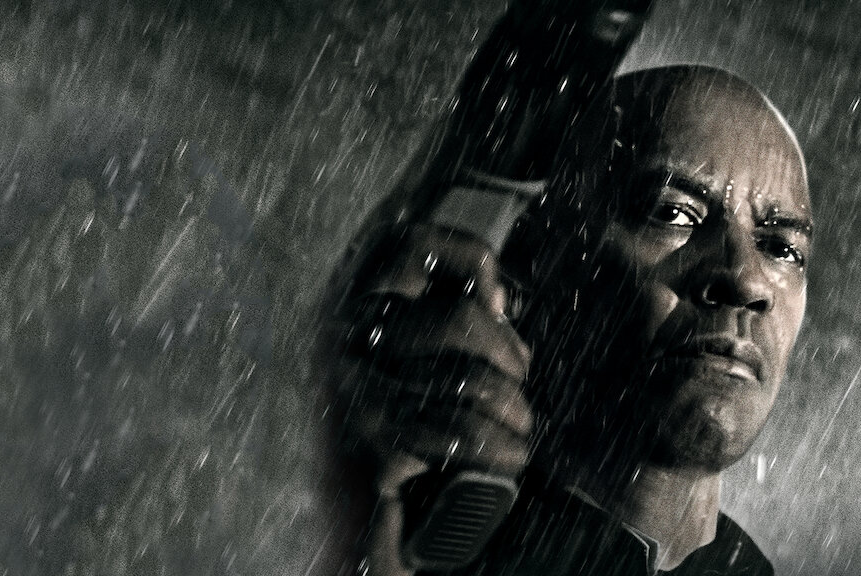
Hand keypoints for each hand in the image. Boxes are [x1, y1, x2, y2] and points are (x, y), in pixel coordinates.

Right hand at [321, 224, 532, 574]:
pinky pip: (461, 435)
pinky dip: (502, 450)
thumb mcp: (396, 345)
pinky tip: (509, 457)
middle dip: (508, 356)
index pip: (414, 243)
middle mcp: (347, 338)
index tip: (496, 302)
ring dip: (513, 410)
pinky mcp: (374, 444)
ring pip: (470, 380)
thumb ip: (434, 312)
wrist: (342, 515)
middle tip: (516, 382)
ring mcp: (359, 392)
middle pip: (459, 320)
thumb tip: (498, 304)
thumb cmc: (385, 417)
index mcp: (353, 303)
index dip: (471, 260)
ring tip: (519, 427)